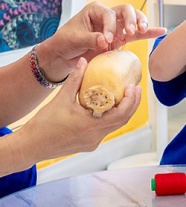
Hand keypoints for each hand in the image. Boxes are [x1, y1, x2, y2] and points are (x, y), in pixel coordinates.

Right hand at [18, 57, 141, 161]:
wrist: (30, 146)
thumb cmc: (43, 124)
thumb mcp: (61, 98)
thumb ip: (75, 79)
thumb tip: (85, 61)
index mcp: (91, 126)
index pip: (121, 114)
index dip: (131, 100)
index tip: (132, 86)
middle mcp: (95, 137)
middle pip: (123, 120)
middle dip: (132, 103)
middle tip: (135, 88)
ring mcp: (93, 142)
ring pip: (114, 125)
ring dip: (122, 110)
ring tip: (125, 95)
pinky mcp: (88, 144)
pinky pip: (105, 129)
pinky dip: (110, 117)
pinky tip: (108, 106)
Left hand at [37, 2, 165, 80]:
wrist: (62, 55)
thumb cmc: (65, 43)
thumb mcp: (74, 39)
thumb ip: (91, 39)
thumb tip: (106, 41)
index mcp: (95, 10)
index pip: (109, 14)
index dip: (110, 26)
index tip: (107, 40)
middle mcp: (108, 15)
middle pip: (126, 10)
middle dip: (130, 20)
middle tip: (130, 31)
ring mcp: (116, 26)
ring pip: (134, 19)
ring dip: (140, 23)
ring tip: (142, 30)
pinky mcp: (121, 38)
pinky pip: (137, 34)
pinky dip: (148, 32)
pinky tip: (161, 31)